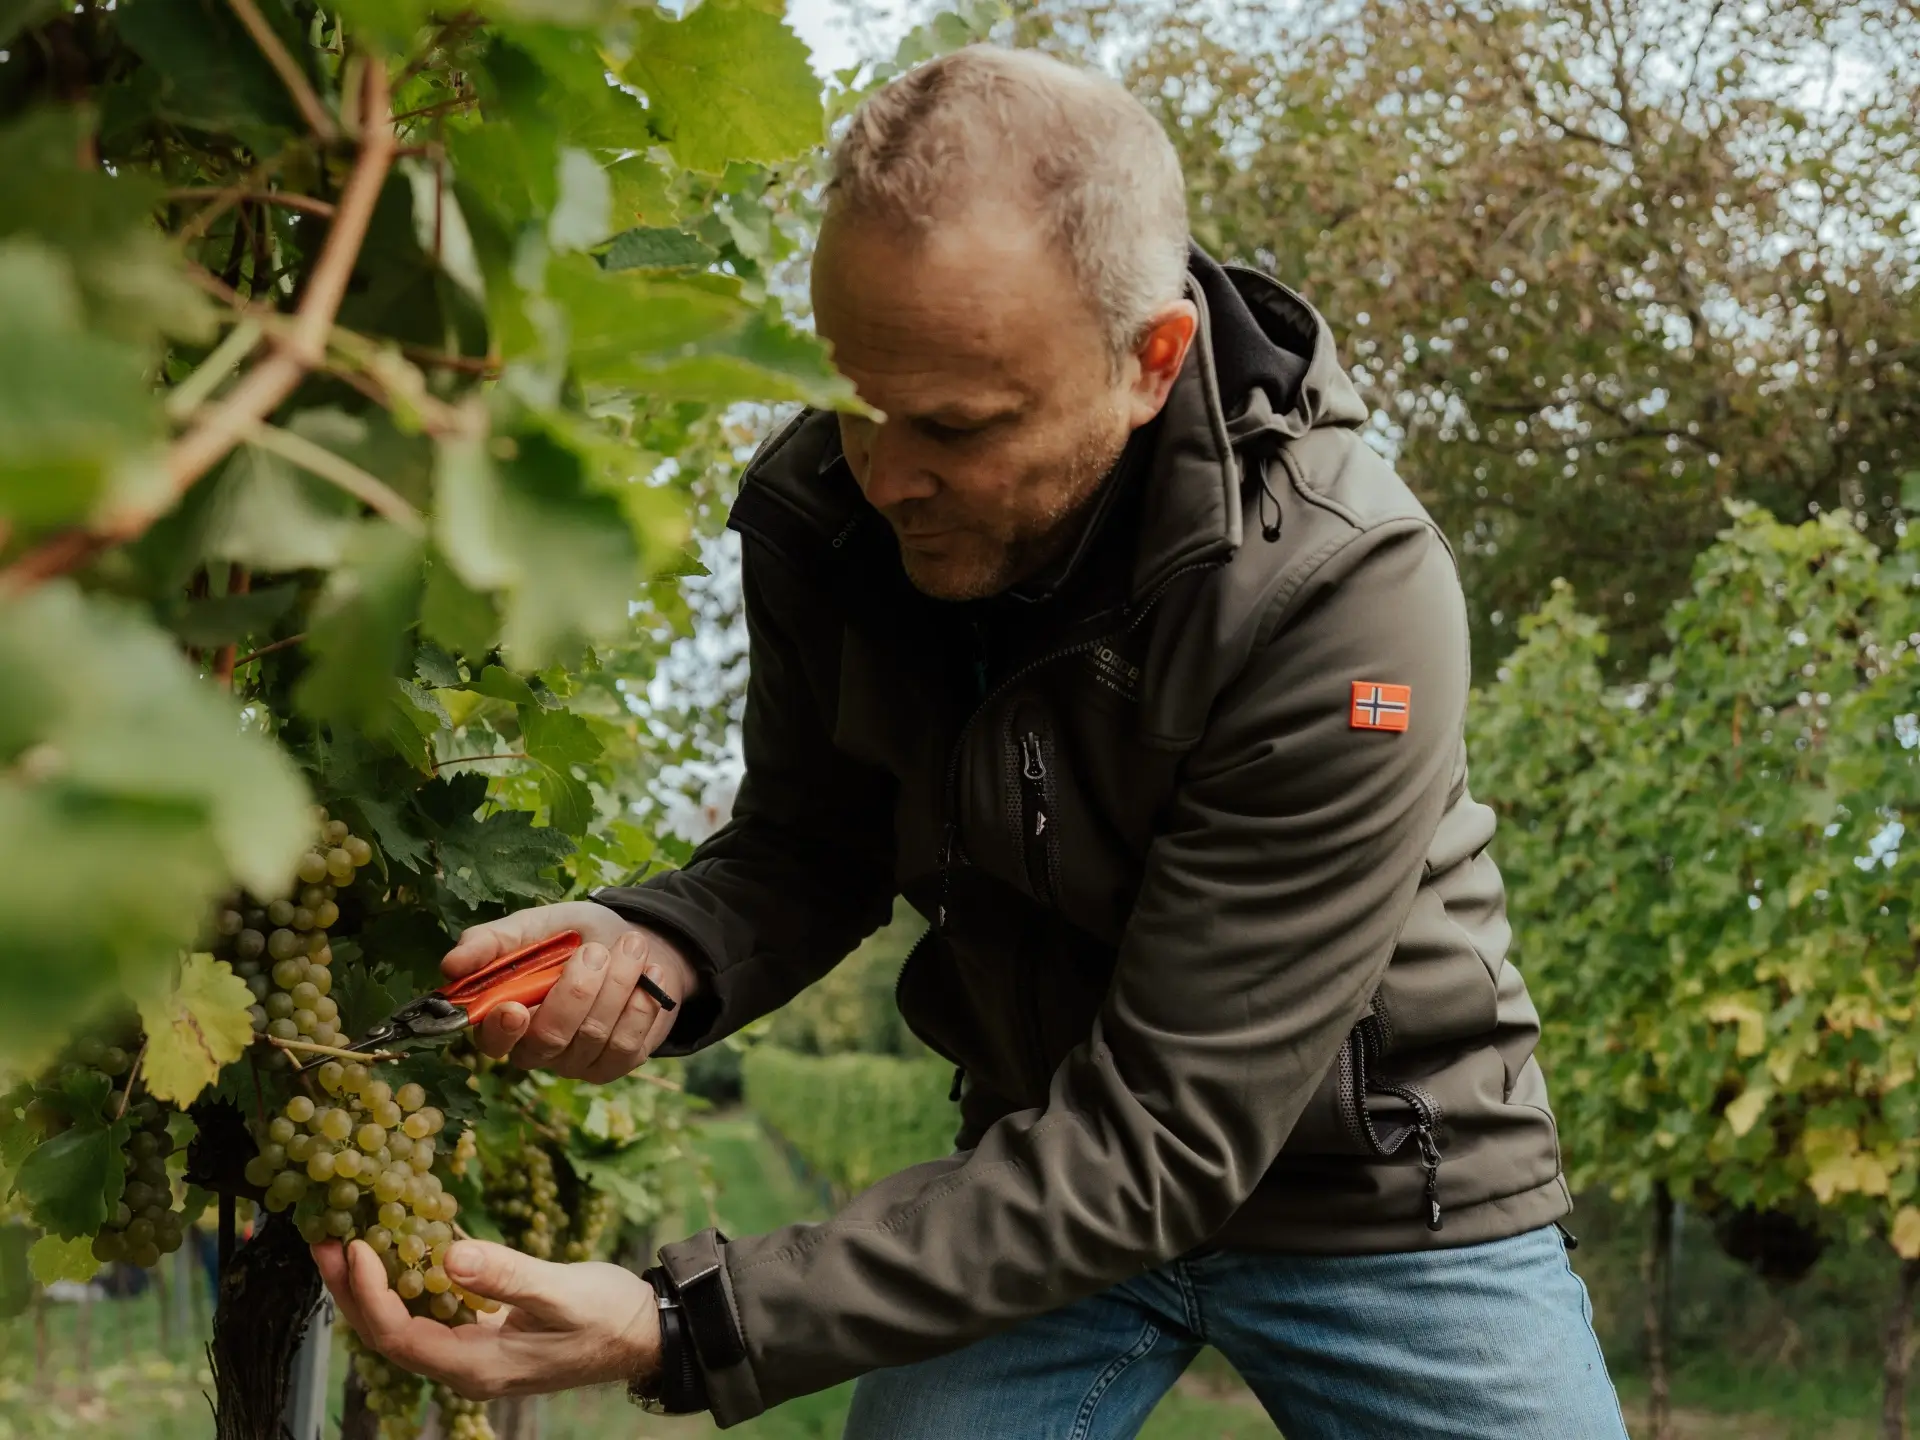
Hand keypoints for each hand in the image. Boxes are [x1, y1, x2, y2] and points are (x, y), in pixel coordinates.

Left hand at [315, 1238, 659, 1401]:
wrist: (648, 1331)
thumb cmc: (609, 1316)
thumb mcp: (561, 1292)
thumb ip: (506, 1275)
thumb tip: (447, 1255)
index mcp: (475, 1366)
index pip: (399, 1336)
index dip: (369, 1294)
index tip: (357, 1246)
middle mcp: (465, 1363)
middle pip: (388, 1332)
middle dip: (352, 1288)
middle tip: (324, 1239)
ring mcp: (474, 1347)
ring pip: (405, 1318)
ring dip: (374, 1280)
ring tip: (347, 1236)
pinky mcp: (486, 1327)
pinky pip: (434, 1306)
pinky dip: (412, 1274)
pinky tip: (402, 1239)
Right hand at [442, 902, 698, 1081]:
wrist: (637, 941)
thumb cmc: (576, 935)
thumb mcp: (536, 926)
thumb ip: (494, 941)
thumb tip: (451, 964)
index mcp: (507, 1014)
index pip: (491, 1040)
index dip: (500, 1030)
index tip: (514, 1008)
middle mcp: (537, 1047)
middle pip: (548, 1040)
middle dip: (576, 992)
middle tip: (596, 952)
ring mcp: (575, 1061)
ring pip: (591, 1037)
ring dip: (616, 985)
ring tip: (632, 946)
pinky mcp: (613, 1064)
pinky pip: (625, 1047)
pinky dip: (642, 1006)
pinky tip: (651, 975)